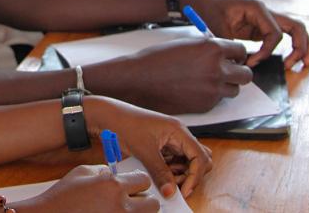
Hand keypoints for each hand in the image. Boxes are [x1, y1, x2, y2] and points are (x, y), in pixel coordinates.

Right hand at [13, 165, 157, 212]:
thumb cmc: (61, 197)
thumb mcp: (81, 173)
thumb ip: (103, 171)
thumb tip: (115, 173)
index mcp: (112, 185)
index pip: (144, 180)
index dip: (138, 182)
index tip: (132, 185)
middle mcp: (120, 206)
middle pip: (152, 204)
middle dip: (143, 201)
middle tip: (131, 202)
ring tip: (120, 211)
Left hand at [83, 96, 212, 197]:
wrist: (107, 116)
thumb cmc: (125, 125)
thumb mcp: (144, 151)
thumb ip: (160, 173)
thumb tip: (171, 192)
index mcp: (179, 131)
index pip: (200, 156)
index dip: (195, 176)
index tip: (183, 191)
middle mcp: (178, 135)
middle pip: (199, 159)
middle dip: (190, 175)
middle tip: (174, 186)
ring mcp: (171, 141)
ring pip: (187, 163)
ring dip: (179, 175)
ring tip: (163, 181)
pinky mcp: (162, 147)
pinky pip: (173, 162)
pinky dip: (169, 172)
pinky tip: (157, 175)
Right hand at [86, 37, 252, 113]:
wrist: (140, 80)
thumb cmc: (159, 59)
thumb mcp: (188, 44)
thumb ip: (209, 48)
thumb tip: (224, 53)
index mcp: (212, 48)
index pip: (241, 51)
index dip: (237, 54)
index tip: (234, 57)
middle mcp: (217, 69)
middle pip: (246, 74)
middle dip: (239, 72)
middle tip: (229, 71)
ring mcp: (212, 89)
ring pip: (235, 90)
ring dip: (227, 85)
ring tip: (209, 81)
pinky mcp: (206, 105)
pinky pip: (218, 101)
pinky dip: (212, 96)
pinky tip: (195, 90)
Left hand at [180, 0, 308, 68]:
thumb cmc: (206, 8)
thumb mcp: (217, 28)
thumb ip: (231, 47)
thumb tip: (242, 66)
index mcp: (257, 9)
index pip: (275, 34)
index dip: (267, 52)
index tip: (251, 62)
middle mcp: (265, 13)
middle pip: (295, 27)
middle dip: (300, 46)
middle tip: (299, 64)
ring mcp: (263, 20)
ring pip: (292, 30)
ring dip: (301, 46)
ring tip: (304, 63)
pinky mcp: (258, 28)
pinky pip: (278, 37)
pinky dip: (288, 47)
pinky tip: (290, 60)